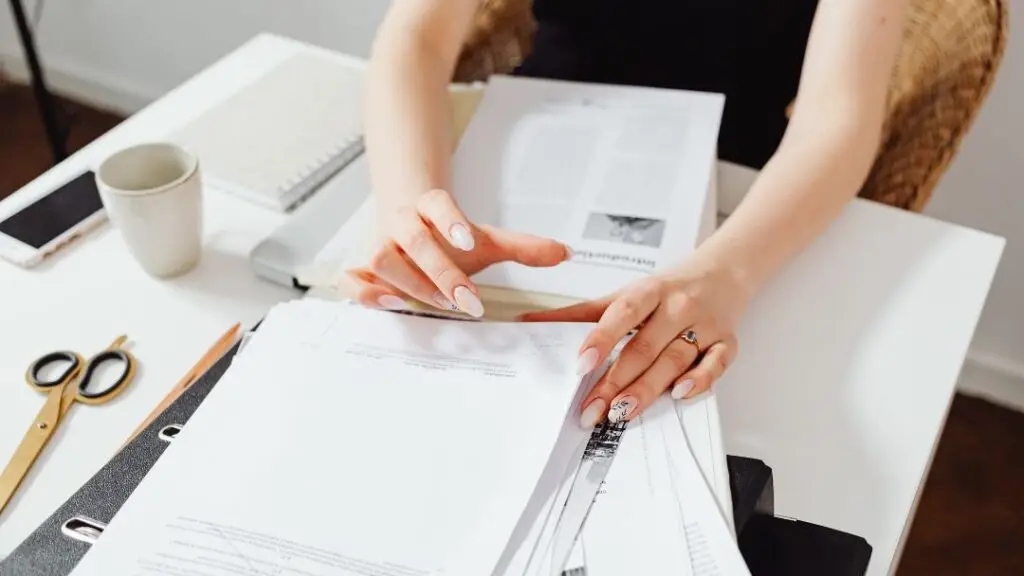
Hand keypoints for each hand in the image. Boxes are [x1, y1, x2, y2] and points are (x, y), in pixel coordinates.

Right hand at [342, 188, 571, 316]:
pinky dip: (365, 294)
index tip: (470, 239)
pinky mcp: (359, 271)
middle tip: (466, 299)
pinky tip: (392, 306)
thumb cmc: (448, 241)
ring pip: (379, 258)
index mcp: (429, 207)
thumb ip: (523, 248)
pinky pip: (349, 280)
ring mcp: (376, 246)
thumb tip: (566, 253)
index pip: (436, 203)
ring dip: (409, 283)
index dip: (449, 219)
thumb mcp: (486, 242)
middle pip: (410, 238)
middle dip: (439, 270)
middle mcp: (399, 223)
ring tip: (439, 305)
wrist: (408, 231)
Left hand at [518, 254, 753, 426]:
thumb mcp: (626, 294)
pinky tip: (678, 395)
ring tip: (621, 411)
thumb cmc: (668, 289)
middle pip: (645, 346)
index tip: (581, 365)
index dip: (601, 338)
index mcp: (650, 290)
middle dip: (616, 381)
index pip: (623, 312)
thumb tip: (530, 323)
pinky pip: (716, 364)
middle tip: (591, 409)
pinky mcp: (727, 342)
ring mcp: (705, 325)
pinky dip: (700, 380)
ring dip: (648, 388)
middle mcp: (678, 306)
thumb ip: (582, 313)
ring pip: (675, 359)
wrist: (725, 271)